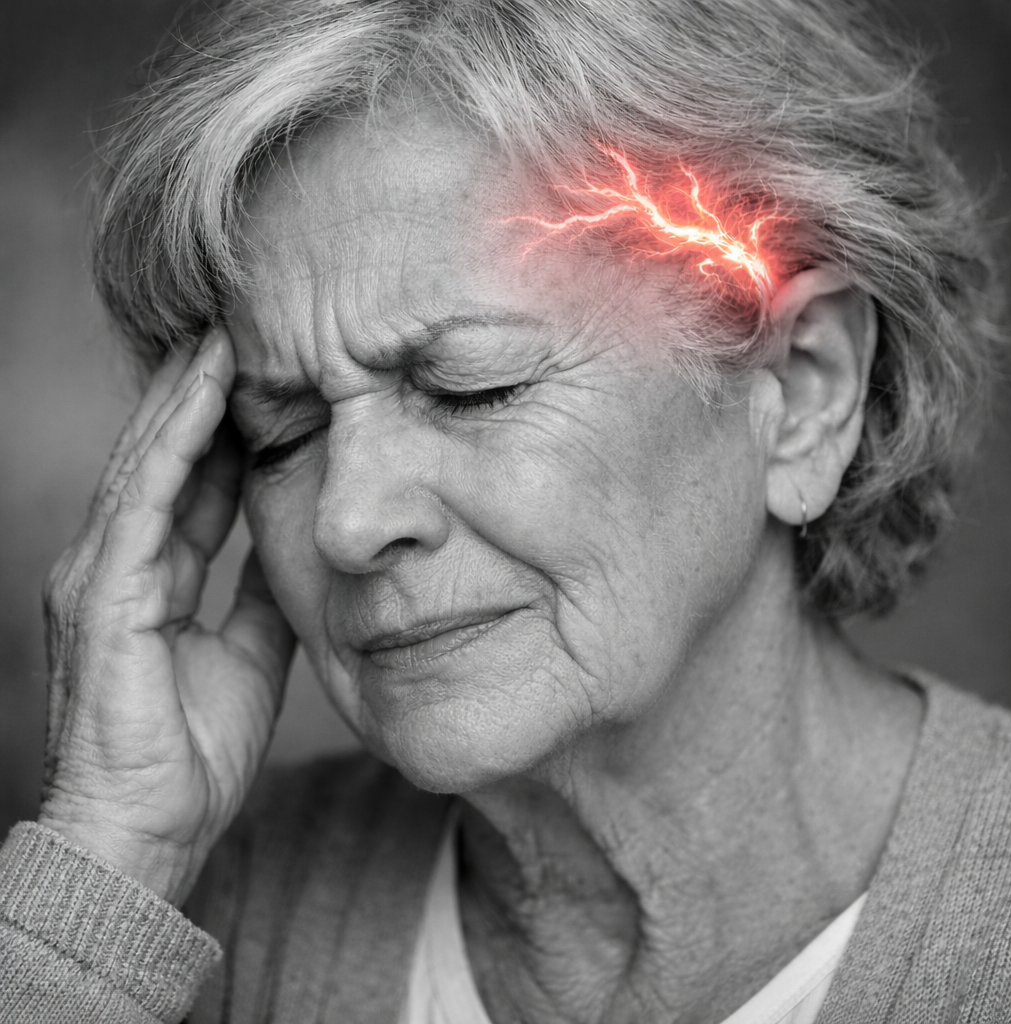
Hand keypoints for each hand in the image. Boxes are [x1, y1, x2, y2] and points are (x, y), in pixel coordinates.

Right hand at [38, 329, 294, 905]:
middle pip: (166, 455)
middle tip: (241, 322)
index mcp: (152, 577)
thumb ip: (258, 598)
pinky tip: (205, 393)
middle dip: (201, 390)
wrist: (143, 833)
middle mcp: (118, 562)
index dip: (225, 426)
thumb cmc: (186, 754)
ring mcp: (103, 573)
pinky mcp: (106, 594)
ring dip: (187, 394)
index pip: (192, 481)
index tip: (266, 373)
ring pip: (151, 461)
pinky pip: (148, 501)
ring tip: (224, 331)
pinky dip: (177, 442)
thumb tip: (290, 548)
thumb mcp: (244, 655)